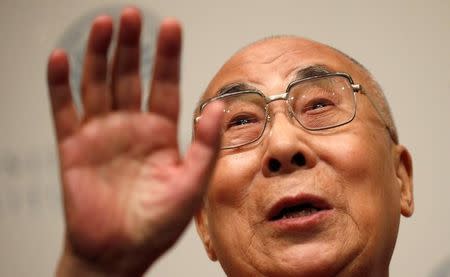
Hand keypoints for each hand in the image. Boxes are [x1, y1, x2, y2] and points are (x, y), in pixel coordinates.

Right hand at [47, 7, 222, 275]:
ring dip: (98, 54)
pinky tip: (62, 59)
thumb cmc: (158, 223)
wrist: (120, 252)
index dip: (168, 56)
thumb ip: (207, 145)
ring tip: (103, 24)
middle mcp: (132, 127)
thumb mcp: (192, 184)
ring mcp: (101, 134)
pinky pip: (63, 110)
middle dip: (132, 46)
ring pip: (98, 84)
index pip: (165, 85)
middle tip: (132, 15)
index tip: (171, 26)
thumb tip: (222, 106)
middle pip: (131, 76)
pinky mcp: (73, 147)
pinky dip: (60, 85)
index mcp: (161, 133)